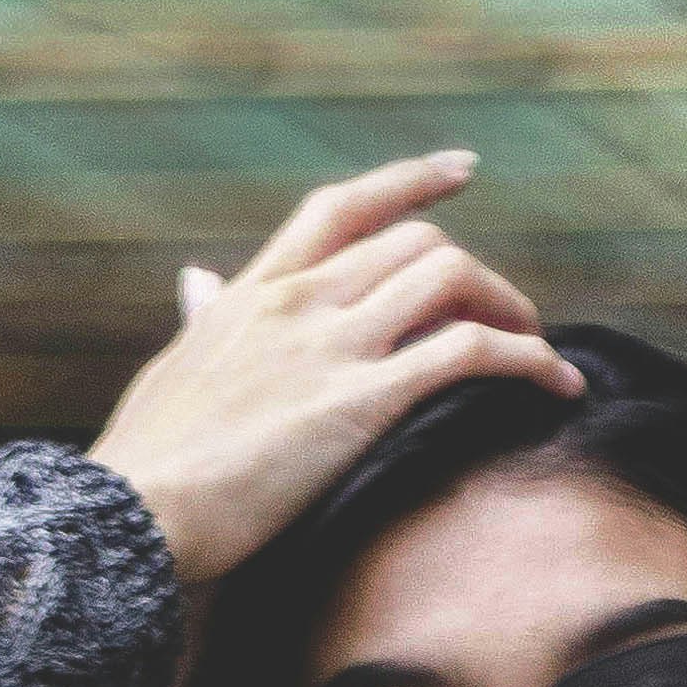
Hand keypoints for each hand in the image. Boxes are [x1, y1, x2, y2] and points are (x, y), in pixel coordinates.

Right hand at [91, 155, 580, 590]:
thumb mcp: (173, 372)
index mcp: (255, 294)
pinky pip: (466, 352)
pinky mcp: (359, 401)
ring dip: (512, 309)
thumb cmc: (146, 467)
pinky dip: (524, 360)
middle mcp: (300, 302)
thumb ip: (202, 323)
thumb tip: (197, 285)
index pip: (341, 209)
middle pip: (414, 244)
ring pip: (450, 279)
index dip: (409, 182)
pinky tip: (553, 383)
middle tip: (514, 319)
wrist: (133, 515)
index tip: (461, 171)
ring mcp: (331, 346)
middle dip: (479, 276)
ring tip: (542, 354)